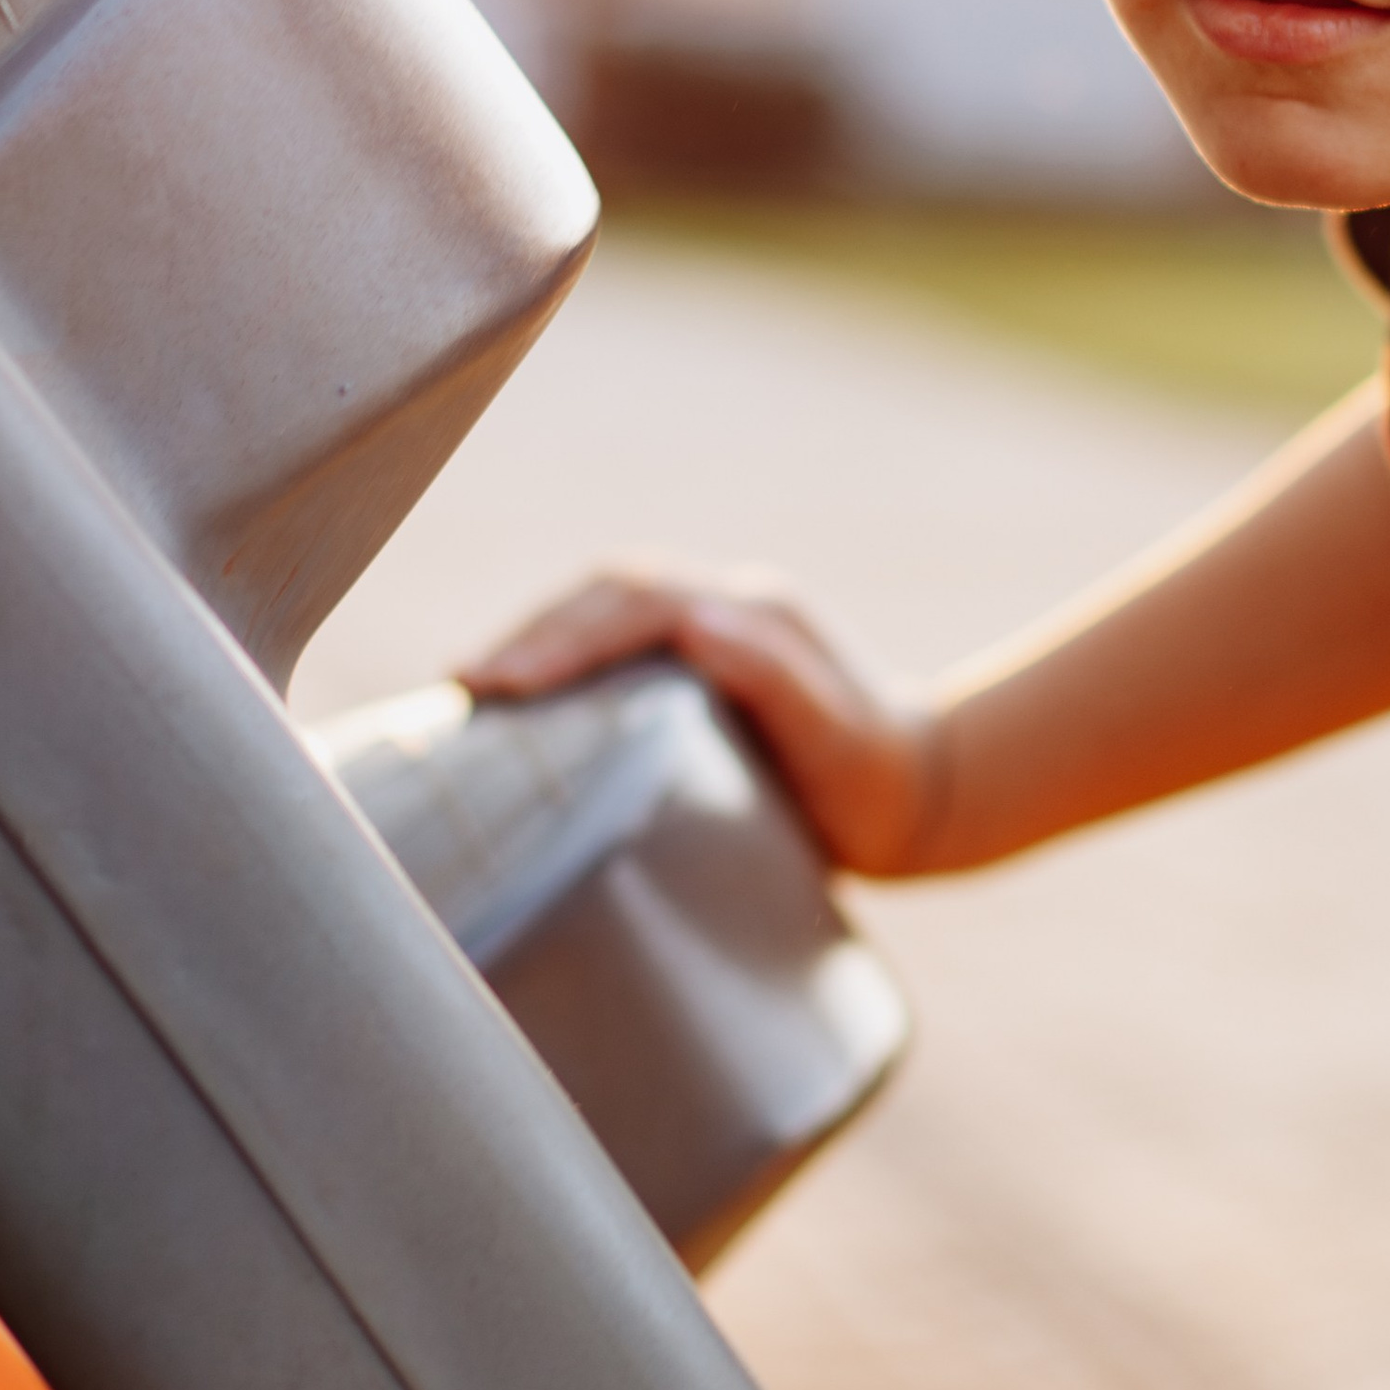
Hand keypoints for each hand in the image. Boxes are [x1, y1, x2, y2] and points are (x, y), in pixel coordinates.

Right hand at [461, 566, 943, 875]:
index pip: (635, 604)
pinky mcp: (697, 668)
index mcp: (752, 614)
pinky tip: (515, 705)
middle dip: (532, 633)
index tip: (500, 681)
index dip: (562, 637)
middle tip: (462, 685)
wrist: (926, 795)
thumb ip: (774, 677)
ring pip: (602, 613)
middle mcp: (726, 609)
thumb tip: (694, 621)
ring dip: (537, 640)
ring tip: (470, 689)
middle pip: (605, 595)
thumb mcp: (840, 738)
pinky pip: (612, 646)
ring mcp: (711, 634)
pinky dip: (560, 661)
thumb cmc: (881, 781)